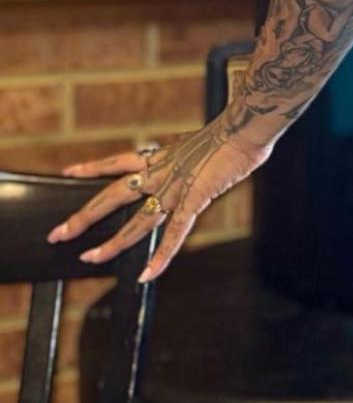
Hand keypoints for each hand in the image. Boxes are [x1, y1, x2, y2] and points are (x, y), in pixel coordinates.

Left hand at [46, 118, 271, 282]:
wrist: (245, 128)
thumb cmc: (233, 132)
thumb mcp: (203, 142)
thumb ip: (193, 153)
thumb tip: (200, 154)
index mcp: (162, 156)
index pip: (118, 161)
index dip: (93, 168)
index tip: (68, 172)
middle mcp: (161, 173)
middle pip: (112, 197)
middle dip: (83, 216)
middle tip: (58, 233)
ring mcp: (174, 189)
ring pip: (135, 222)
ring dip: (111, 243)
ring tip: (89, 258)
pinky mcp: (193, 202)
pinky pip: (173, 235)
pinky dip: (160, 257)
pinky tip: (147, 275)